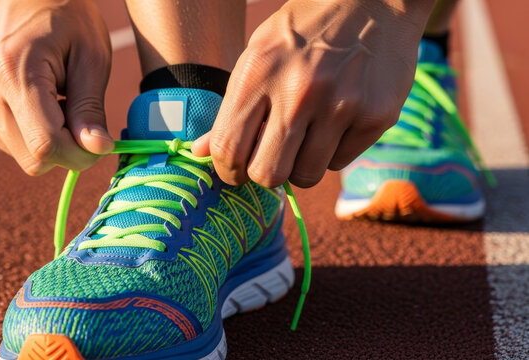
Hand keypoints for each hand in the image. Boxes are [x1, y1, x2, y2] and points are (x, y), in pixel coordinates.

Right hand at [0, 0, 112, 174]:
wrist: (27, 0)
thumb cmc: (67, 21)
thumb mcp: (91, 58)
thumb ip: (90, 107)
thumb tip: (97, 150)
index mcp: (13, 73)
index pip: (45, 144)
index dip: (79, 155)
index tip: (102, 143)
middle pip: (34, 158)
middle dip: (68, 150)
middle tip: (84, 119)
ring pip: (26, 158)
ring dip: (53, 143)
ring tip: (61, 102)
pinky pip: (15, 148)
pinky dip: (37, 136)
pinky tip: (44, 106)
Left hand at [193, 0, 433, 187]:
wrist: (373, 0)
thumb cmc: (305, 31)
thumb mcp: (259, 54)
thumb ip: (232, 106)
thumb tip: (201, 152)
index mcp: (259, 72)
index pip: (228, 148)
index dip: (228, 171)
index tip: (236, 170)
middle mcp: (300, 91)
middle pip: (268, 174)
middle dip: (264, 174)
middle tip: (271, 159)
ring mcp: (342, 105)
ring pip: (306, 175)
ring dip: (300, 165)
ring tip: (305, 136)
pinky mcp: (376, 117)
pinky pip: (339, 162)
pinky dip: (332, 152)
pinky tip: (335, 122)